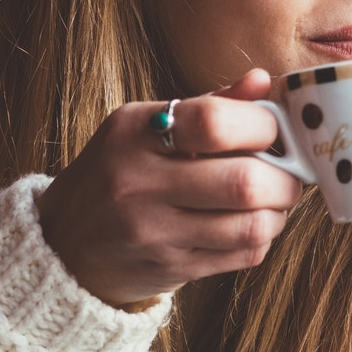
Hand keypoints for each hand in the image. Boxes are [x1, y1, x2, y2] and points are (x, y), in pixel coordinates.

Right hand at [35, 70, 302, 306]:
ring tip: (273, 202)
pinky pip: (240, 256)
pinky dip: (260, 239)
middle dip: (285, 178)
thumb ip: (206, 106)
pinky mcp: (168, 270)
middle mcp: (137, 182)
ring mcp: (151, 232)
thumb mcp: (143, 128)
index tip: (277, 130)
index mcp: (133, 132)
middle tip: (290, 174)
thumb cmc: (117, 174)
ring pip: (250, 226)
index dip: (264, 125)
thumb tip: (261, 81)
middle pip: (243, 182)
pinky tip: (251, 226)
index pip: (214, 122)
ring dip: (277, 213)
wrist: (61, 245)